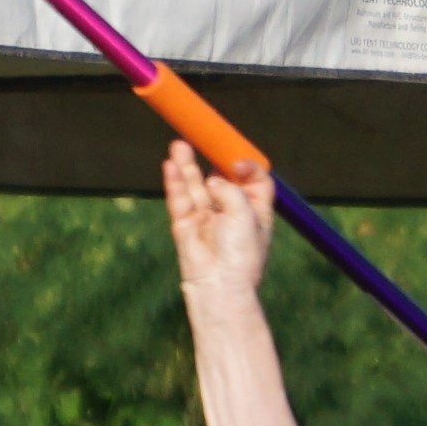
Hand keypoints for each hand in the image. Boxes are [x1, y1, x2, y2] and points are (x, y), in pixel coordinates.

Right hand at [161, 144, 275, 303]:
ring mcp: (207, 219)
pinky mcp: (185, 226)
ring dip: (187, 166)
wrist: (219, 286)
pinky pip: (179, 199)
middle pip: (220, 179)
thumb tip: (210, 180)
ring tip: (178, 146)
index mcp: (255, 212)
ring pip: (195, 186)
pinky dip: (175, 182)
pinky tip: (171, 166)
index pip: (255, 181)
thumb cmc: (241, 255)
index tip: (236, 163)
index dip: (247, 168)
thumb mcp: (246, 214)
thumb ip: (229, 189)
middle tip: (201, 139)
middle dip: (210, 160)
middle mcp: (231, 213)